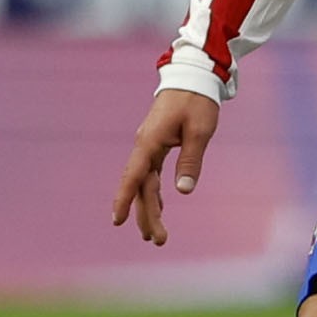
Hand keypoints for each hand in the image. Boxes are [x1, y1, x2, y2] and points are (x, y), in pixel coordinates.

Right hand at [111, 88, 221, 244]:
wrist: (193, 75)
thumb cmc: (197, 101)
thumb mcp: (199, 131)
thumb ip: (191, 161)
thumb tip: (183, 191)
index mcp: (150, 142)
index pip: (134, 177)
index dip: (123, 200)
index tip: (117, 222)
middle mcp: (144, 145)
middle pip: (140, 187)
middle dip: (147, 215)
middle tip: (157, 241)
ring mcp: (149, 144)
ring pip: (144, 182)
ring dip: (149, 207)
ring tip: (154, 235)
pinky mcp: (156, 143)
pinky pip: (150, 173)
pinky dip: (153, 192)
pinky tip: (160, 206)